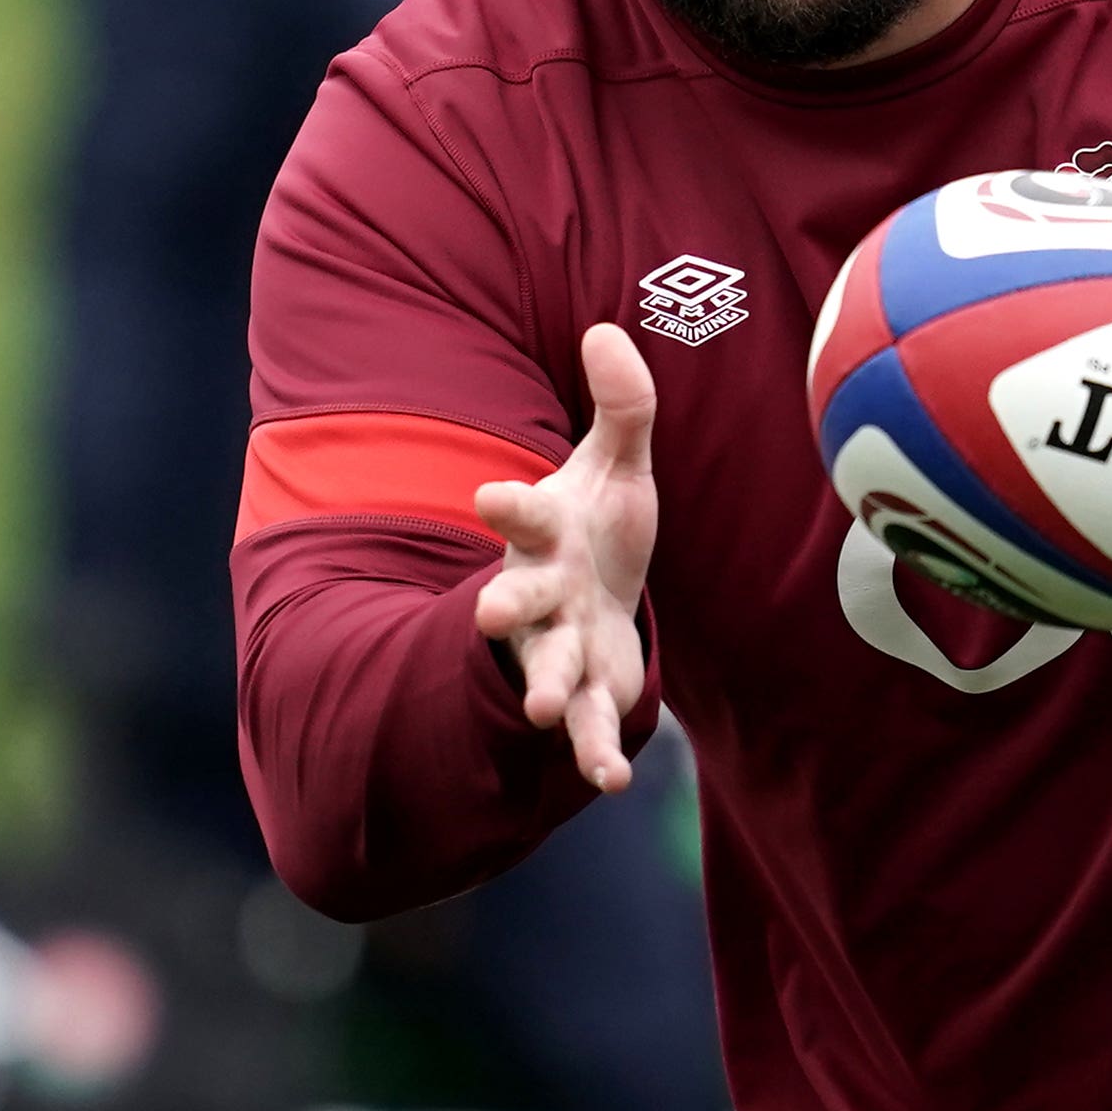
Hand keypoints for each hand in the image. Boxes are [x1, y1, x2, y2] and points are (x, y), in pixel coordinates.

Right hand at [472, 322, 659, 791]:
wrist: (597, 596)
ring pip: (545, 668)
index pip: (522, 514)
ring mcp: (558, 645)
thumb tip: (607, 329)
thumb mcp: (617, 464)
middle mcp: (540, 593)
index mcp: (543, 533)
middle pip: (516, 600)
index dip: (508, 505)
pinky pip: (588, 725)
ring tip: (542, 708)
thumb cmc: (598, 527)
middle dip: (505, 607)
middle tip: (490, 610)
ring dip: (543, 687)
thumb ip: (621, 405)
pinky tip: (610, 781)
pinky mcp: (587, 689)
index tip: (489, 496)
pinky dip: (595, 754)